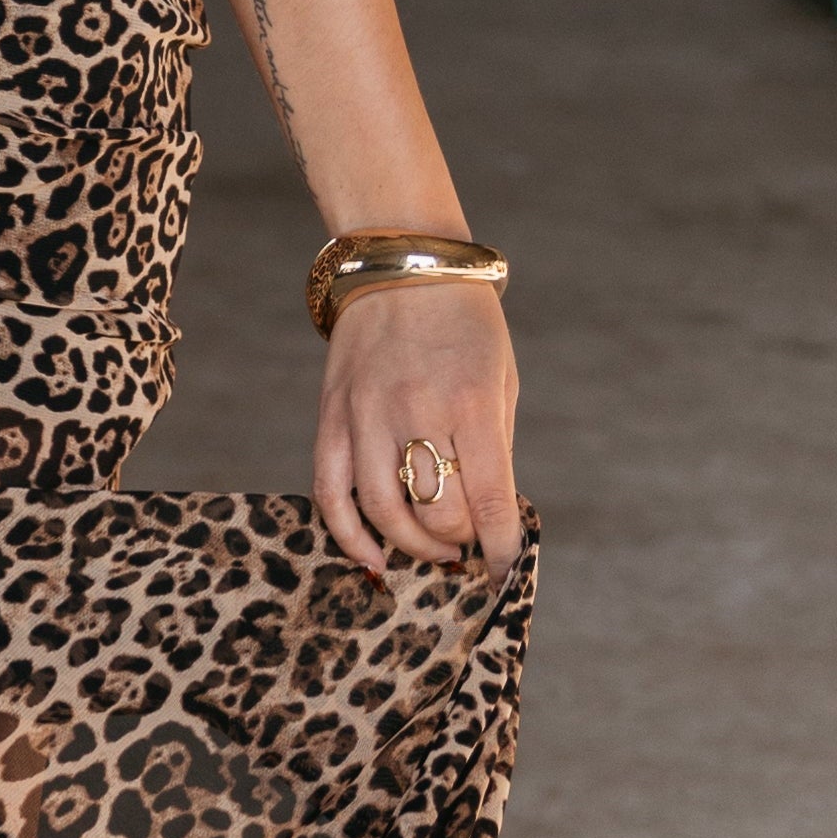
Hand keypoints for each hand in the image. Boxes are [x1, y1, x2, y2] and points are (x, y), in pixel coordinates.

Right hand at [316, 276, 523, 582]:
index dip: (501, 549)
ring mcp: (366, 415)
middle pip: (436, 514)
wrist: (403, 264)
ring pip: (383, 512)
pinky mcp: (332, 416)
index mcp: (470, 402)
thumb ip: (497, 449)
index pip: (490, 500)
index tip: (505, 572)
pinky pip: (331, 491)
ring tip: (434, 550)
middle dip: (460, 541)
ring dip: (412, 546)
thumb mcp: (502, 380)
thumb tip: (491, 517)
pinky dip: (349, 534)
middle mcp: (416, 412)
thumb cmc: (466, 324)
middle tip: (469, 539)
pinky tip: (373, 557)